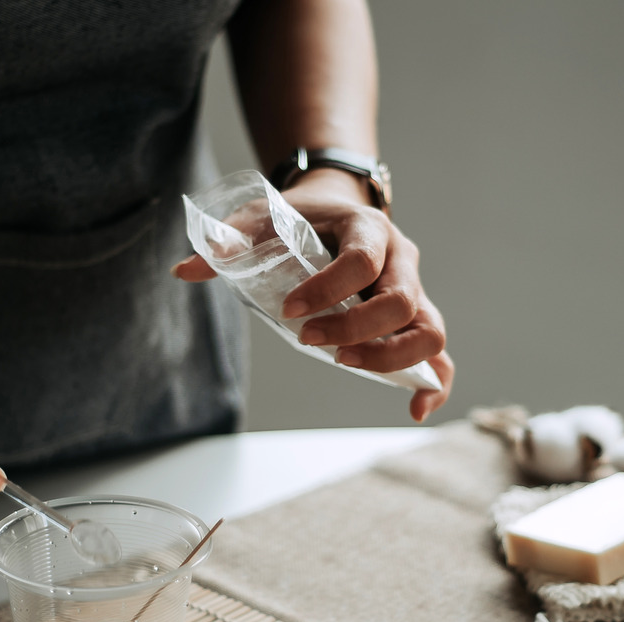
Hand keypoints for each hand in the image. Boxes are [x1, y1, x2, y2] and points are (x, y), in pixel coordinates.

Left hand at [173, 169, 453, 421]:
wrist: (336, 210)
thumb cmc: (299, 219)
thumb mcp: (262, 218)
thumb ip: (228, 241)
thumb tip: (185, 270)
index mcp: (368, 228)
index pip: (362, 260)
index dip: (327, 290)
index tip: (288, 310)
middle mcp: (401, 260)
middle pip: (401, 302)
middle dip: (355, 330)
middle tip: (308, 341)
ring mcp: (415, 292)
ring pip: (429, 332)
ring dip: (390, 359)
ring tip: (344, 365)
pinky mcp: (416, 322)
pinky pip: (439, 357)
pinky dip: (433, 384)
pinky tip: (414, 410)